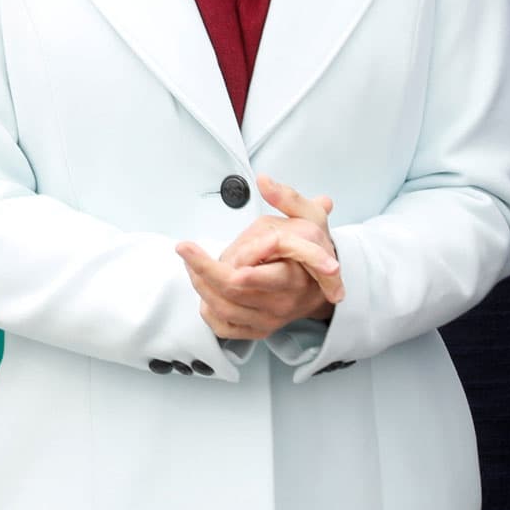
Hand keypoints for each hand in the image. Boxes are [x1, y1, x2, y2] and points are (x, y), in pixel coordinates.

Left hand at [176, 176, 341, 339]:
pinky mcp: (257, 330)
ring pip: (223, 309)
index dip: (231, 269)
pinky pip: (224, 327)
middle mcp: (283, 303)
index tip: (198, 252)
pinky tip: (202, 288)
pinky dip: (207, 310)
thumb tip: (264, 180)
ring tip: (190, 262)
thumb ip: (287, 198)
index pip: (260, 277)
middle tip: (185, 249)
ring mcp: (269, 319)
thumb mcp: (309, 216)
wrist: (324, 285)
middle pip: (233, 292)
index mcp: (296, 276)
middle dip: (204, 270)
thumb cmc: (313, 247)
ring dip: (200, 285)